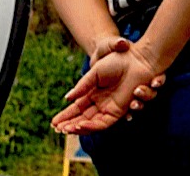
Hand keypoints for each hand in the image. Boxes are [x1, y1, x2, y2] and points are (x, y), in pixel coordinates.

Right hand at [52, 40, 166, 133]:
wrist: (136, 59)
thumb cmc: (117, 61)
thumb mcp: (94, 73)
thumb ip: (82, 86)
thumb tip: (67, 98)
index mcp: (93, 93)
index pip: (76, 108)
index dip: (65, 116)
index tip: (53, 123)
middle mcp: (100, 103)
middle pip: (82, 118)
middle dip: (69, 125)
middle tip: (57, 129)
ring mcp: (109, 108)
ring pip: (91, 123)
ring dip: (78, 127)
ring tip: (66, 130)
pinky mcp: (118, 111)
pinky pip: (103, 122)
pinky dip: (91, 126)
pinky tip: (80, 126)